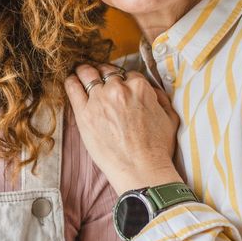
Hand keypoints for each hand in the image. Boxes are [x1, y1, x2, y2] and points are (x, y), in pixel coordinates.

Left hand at [64, 62, 181, 193]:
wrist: (141, 169)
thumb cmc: (157, 148)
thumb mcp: (170, 118)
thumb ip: (161, 99)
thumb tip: (152, 90)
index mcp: (140, 87)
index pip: (129, 74)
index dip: (124, 81)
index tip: (120, 86)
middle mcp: (118, 89)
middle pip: (107, 72)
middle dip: (104, 73)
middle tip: (100, 78)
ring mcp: (99, 99)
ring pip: (88, 74)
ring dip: (85, 72)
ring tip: (82, 74)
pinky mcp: (83, 113)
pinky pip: (73, 88)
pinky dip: (71, 82)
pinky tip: (71, 81)